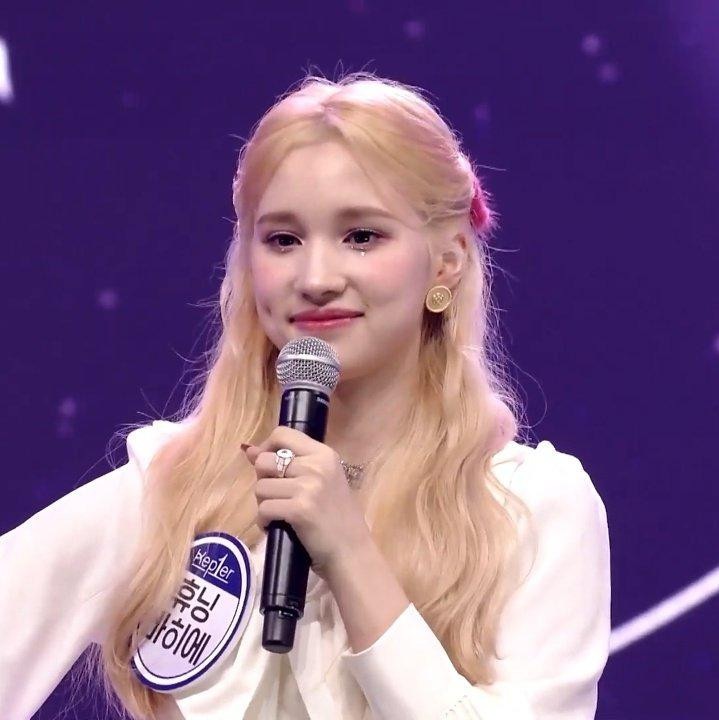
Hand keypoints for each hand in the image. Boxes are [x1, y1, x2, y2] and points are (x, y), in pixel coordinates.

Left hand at [243, 426, 373, 579]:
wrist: (351, 552)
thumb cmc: (337, 518)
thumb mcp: (322, 482)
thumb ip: (291, 464)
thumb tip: (249, 450)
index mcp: (324, 454)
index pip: (282, 434)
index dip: (266, 448)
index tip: (268, 467)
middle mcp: (316, 465)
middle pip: (264, 461)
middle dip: (263, 480)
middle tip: (277, 496)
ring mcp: (308, 487)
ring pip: (260, 487)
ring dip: (263, 503)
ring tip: (279, 514)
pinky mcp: (299, 510)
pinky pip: (263, 509)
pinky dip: (264, 522)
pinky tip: (276, 527)